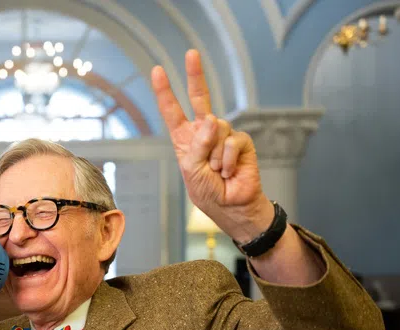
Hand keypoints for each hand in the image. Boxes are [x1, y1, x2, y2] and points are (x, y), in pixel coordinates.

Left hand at [151, 49, 271, 241]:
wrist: (232, 206)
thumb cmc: (207, 191)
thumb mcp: (191, 170)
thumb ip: (197, 146)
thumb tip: (210, 120)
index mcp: (185, 139)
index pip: (173, 111)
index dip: (165, 92)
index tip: (158, 71)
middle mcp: (204, 132)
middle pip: (200, 98)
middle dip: (195, 75)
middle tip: (191, 52)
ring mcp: (223, 135)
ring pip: (216, 127)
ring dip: (214, 155)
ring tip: (217, 171)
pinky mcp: (241, 142)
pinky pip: (231, 141)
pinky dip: (228, 159)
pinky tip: (229, 171)